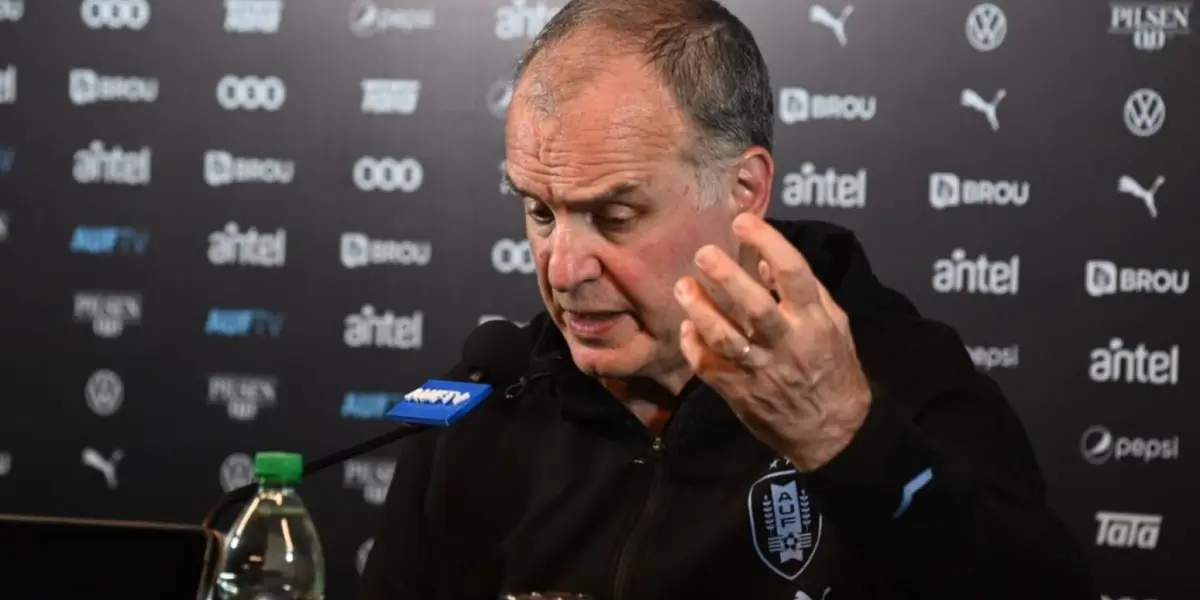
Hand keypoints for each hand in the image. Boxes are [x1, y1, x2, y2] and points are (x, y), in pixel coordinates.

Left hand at [673, 213, 872, 471]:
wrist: (832, 434)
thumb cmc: (834, 370)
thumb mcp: (835, 326)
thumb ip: (806, 293)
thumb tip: (768, 264)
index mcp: (814, 321)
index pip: (793, 274)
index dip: (767, 243)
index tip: (743, 222)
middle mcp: (788, 344)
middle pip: (753, 306)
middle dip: (726, 276)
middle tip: (703, 252)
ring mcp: (762, 370)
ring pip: (725, 338)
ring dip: (700, 310)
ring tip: (683, 286)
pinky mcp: (741, 393)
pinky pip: (710, 368)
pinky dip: (695, 347)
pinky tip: (688, 328)